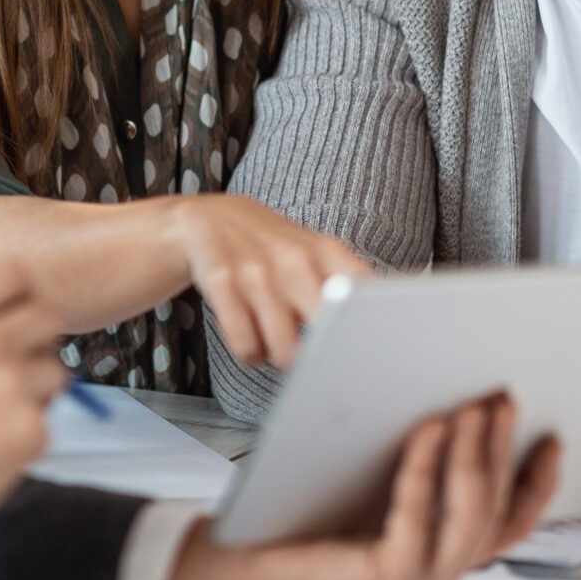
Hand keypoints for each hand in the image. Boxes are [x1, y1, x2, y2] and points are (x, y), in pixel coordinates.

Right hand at [0, 261, 64, 552]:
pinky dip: (25, 437)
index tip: (16, 312)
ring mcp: (11, 385)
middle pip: (47, 315)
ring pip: (55, 371)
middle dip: (37, 341)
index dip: (18, 295)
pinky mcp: (30, 429)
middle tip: (17, 367)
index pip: (11, 273)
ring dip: (36, 391)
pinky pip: (46, 422)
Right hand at [163, 193, 370, 369]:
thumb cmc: (266, 249)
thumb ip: (343, 284)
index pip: (366, 292)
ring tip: (276, 344)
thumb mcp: (309, 253)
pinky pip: (248, 347)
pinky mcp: (221, 283)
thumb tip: (379, 334)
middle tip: (316, 357)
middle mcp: (295, 258)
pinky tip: (250, 341)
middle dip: (325, 356)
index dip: (371, 326)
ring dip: (282, 359)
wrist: (201, 221)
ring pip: (286, 351)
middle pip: (330, 332)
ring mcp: (257, 270)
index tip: (368, 348)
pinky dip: (251, 355)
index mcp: (325, 251)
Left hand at [170, 394, 560, 579]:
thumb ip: (417, 464)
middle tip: (505, 397)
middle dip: (505, 448)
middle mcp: (439, 577)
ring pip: (470, 515)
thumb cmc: (297, 515)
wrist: (233, 559)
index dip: (539, 481)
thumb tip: (459, 405)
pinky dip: (424, 467)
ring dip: (476, 454)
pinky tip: (427, 427)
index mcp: (441, 555)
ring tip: (472, 406)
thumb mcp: (371, 483)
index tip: (553, 435)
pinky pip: (418, 517)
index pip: (512, 523)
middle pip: (496, 510)